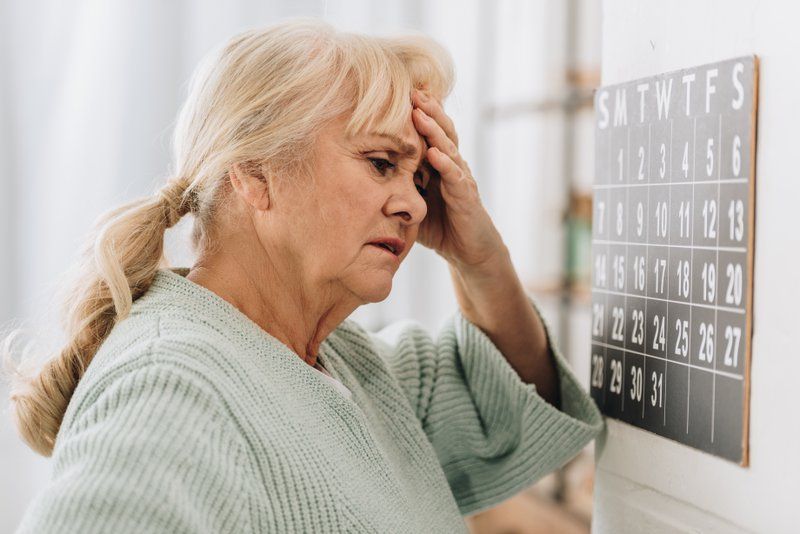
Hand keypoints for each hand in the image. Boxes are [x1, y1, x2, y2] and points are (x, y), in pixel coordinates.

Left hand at [411, 90, 506, 271]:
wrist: (469, 251)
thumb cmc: (439, 225)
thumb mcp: (411, 201)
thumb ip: (394, 185)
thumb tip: (359, 176)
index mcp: (438, 164)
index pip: (429, 132)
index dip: (418, 113)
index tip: (400, 93)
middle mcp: (452, 166)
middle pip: (441, 131)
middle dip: (428, 110)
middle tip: (412, 91)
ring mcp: (461, 180)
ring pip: (449, 148)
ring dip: (435, 130)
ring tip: (421, 113)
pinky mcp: (467, 198)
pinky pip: (456, 178)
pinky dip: (446, 165)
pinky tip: (435, 154)